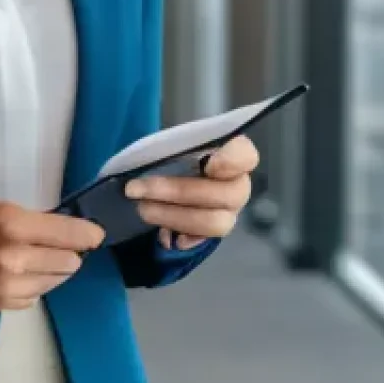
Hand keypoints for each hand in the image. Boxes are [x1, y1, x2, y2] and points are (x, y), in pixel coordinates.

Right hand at [0, 202, 104, 311]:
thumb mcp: (0, 209)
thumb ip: (35, 222)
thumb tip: (70, 232)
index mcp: (15, 224)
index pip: (69, 234)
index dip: (88, 235)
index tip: (97, 236)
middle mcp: (15, 256)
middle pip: (68, 262)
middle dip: (71, 254)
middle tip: (62, 247)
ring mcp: (8, 285)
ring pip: (54, 282)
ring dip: (54, 271)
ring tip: (39, 260)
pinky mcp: (1, 304)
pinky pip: (34, 298)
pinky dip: (34, 287)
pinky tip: (20, 275)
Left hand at [124, 134, 259, 250]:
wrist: (173, 173)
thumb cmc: (178, 150)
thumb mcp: (177, 140)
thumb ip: (175, 146)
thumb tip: (150, 160)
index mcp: (235, 155)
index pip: (246, 156)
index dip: (232, 161)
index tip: (208, 163)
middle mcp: (238, 185)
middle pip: (225, 194)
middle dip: (178, 191)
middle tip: (137, 188)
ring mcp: (229, 212)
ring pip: (214, 222)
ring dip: (173, 216)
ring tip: (142, 209)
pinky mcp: (213, 232)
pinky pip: (203, 241)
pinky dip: (182, 237)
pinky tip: (163, 235)